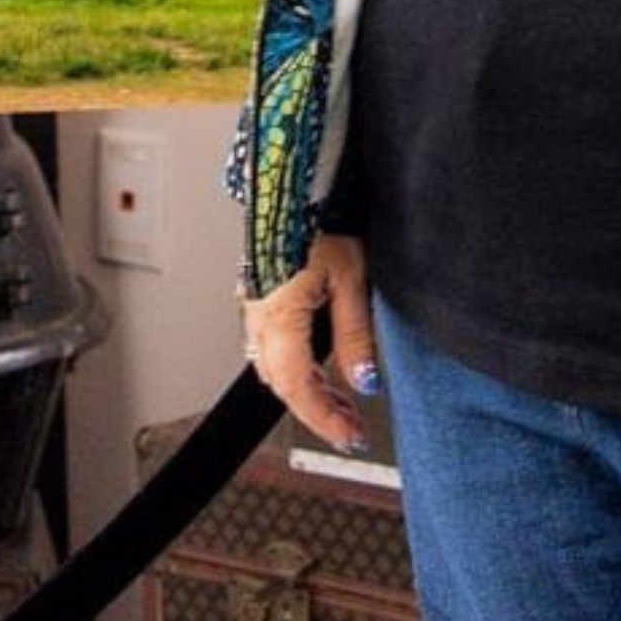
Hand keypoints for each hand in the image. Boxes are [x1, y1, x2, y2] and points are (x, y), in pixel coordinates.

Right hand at [240, 233, 376, 452]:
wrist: (293, 184)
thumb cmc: (321, 219)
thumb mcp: (351, 280)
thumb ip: (355, 337)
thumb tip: (364, 382)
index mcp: (280, 315)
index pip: (296, 386)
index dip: (323, 419)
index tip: (350, 436)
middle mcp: (259, 314)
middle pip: (281, 383)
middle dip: (317, 411)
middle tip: (351, 426)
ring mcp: (256, 305)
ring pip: (273, 367)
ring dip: (306, 390)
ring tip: (342, 400)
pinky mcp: (260, 295)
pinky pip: (271, 345)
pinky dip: (296, 366)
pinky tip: (320, 365)